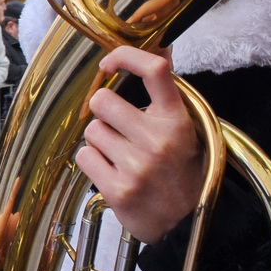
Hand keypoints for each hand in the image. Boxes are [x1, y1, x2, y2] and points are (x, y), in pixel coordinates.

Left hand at [74, 46, 202, 245]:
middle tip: (118, 127)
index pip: (154, 71)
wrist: (186, 224)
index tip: (109, 63)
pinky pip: (84, 157)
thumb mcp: (184, 128)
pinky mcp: (117, 189)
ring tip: (121, 155)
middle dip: (104, 112)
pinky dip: (92, 162)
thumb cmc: (181, 171)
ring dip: (100, 141)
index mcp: (177, 120)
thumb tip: (160, 47)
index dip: (126, 57)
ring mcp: (137, 166)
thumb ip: (166, 93)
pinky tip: (111, 171)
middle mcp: (158, 140)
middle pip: (102, 101)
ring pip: (91, 131)